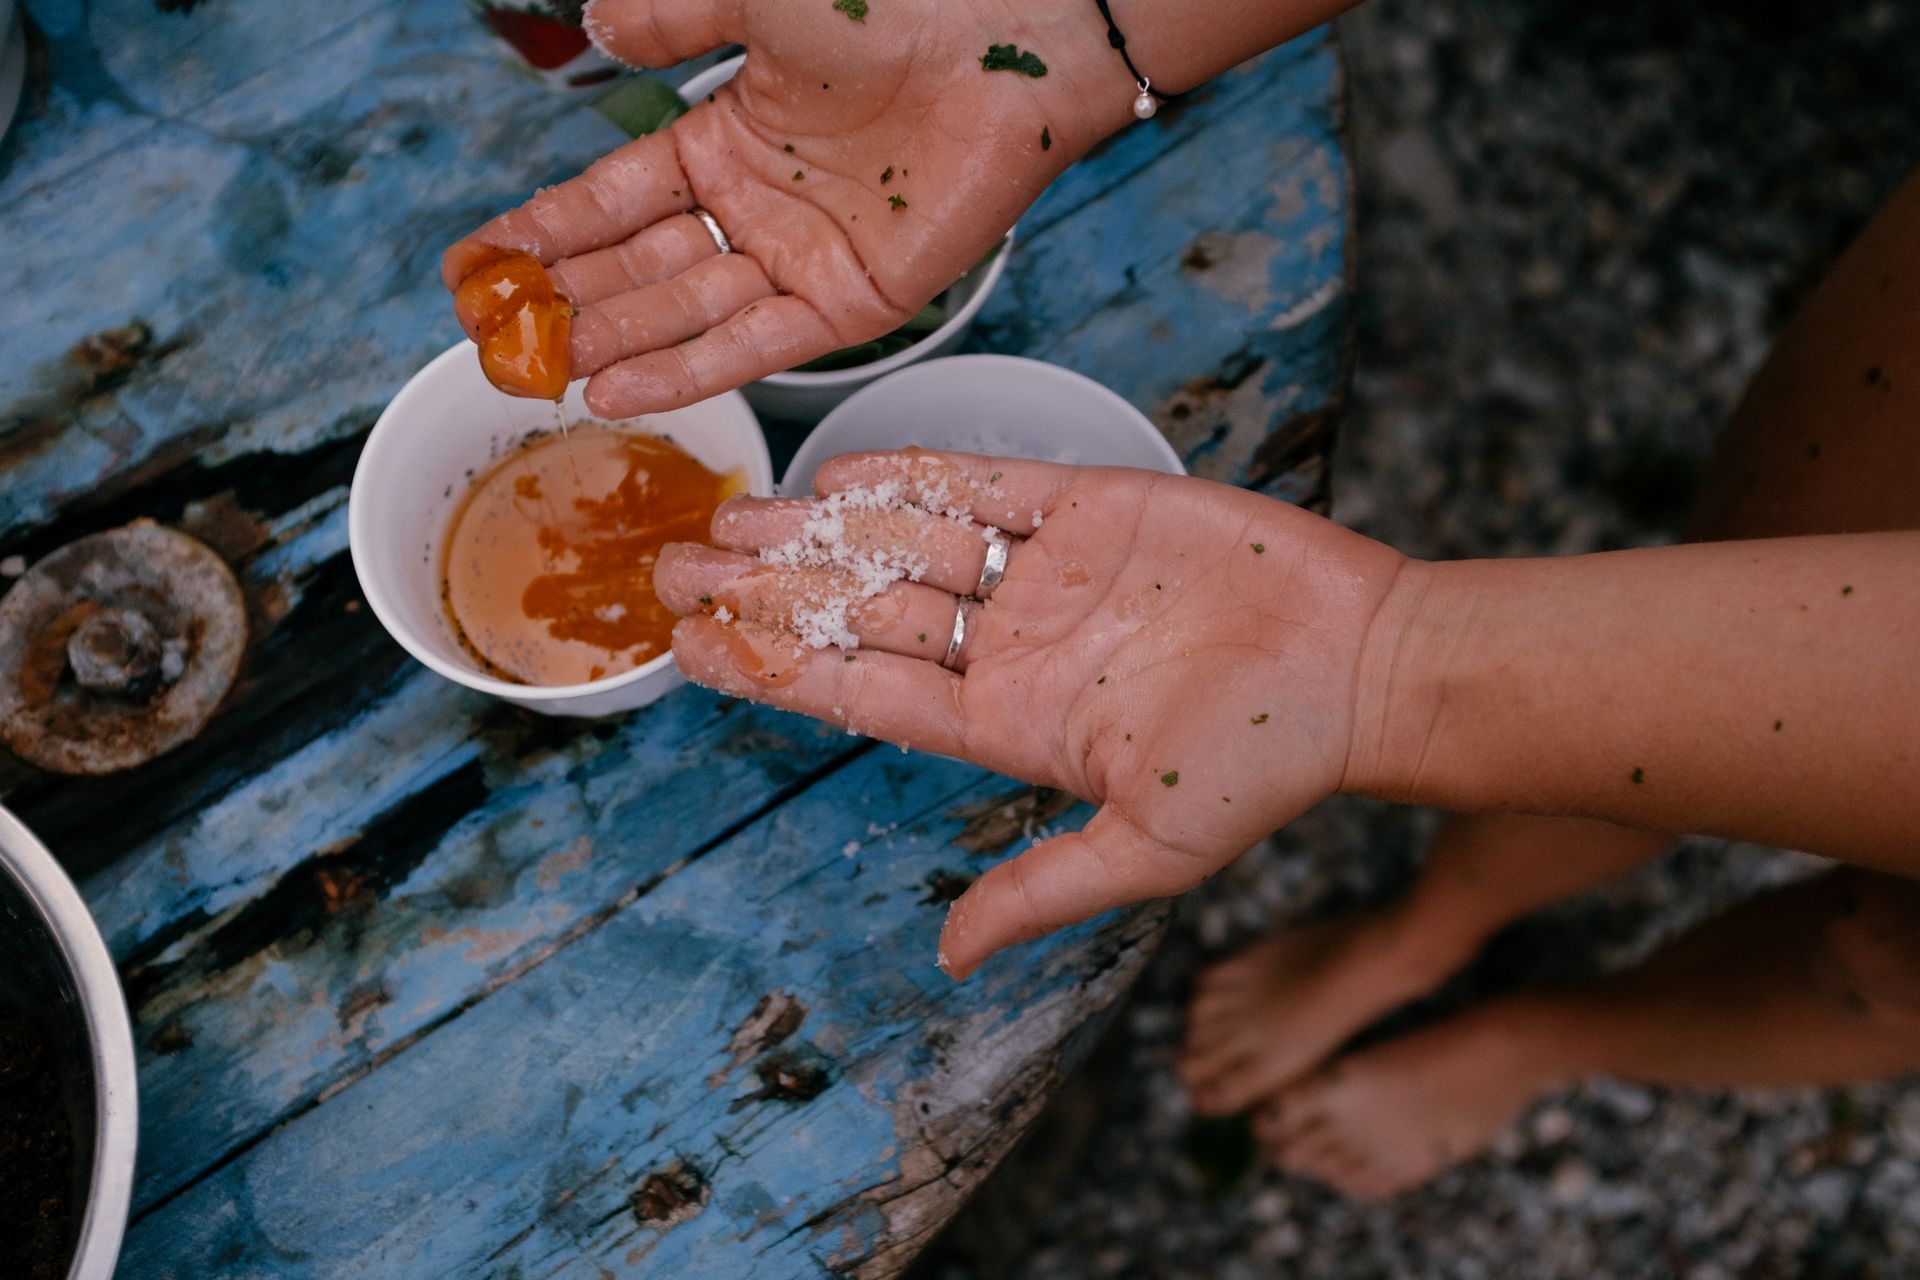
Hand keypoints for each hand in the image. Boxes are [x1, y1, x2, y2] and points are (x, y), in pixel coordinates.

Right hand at [442, 0, 1126, 415]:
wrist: (1004, 38)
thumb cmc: (889, 3)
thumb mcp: (754, 2)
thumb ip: (674, 23)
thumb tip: (599, 31)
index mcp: (726, 139)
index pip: (612, 200)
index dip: (542, 233)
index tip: (472, 267)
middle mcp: (757, 207)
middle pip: (640, 268)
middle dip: (566, 303)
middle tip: (492, 341)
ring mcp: (804, 259)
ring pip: (687, 313)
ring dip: (612, 344)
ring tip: (539, 376)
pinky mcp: (855, 303)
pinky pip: (758, 346)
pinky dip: (688, 370)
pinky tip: (616, 390)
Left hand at [652, 451, 1407, 976]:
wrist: (1365, 662)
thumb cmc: (1267, 763)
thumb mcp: (1147, 848)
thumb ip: (1041, 889)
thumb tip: (952, 958)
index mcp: (1011, 722)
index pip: (865, 692)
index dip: (777, 667)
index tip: (692, 645)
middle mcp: (1013, 646)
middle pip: (864, 611)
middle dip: (769, 590)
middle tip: (670, 564)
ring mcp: (1048, 574)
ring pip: (906, 544)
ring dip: (817, 530)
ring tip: (727, 515)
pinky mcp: (1094, 505)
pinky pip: (984, 484)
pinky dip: (911, 473)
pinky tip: (834, 471)